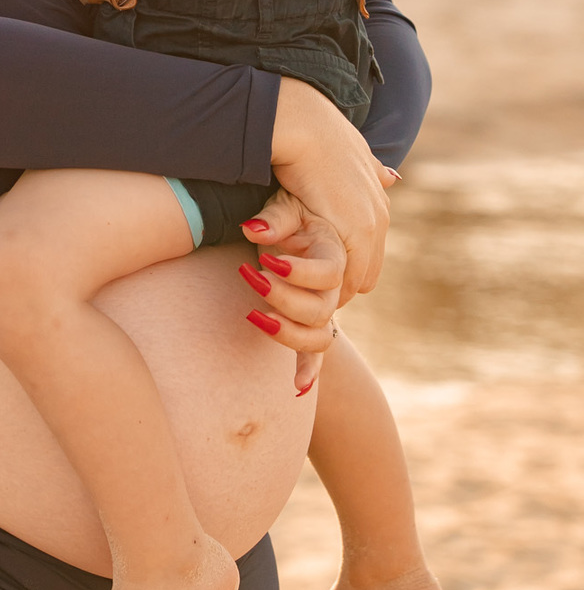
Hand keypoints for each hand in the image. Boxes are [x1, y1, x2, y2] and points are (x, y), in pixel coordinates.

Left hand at [235, 192, 344, 363]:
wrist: (313, 212)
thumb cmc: (299, 203)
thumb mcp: (287, 204)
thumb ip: (274, 219)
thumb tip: (251, 230)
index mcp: (338, 251)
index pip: (328, 273)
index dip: (299, 274)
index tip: (267, 263)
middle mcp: (338, 283)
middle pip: (321, 309)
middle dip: (284, 300)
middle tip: (252, 278)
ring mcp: (328, 305)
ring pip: (320, 335)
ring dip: (287, 333)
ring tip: (253, 315)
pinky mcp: (315, 319)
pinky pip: (317, 348)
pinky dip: (309, 368)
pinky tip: (298, 386)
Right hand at [268, 79, 396, 302]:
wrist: (306, 126)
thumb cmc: (317, 137)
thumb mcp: (353, 157)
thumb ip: (373, 171)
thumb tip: (391, 176)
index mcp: (377, 202)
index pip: (368, 254)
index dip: (343, 266)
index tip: (315, 273)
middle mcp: (380, 216)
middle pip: (366, 272)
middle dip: (339, 283)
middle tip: (306, 288)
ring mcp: (373, 224)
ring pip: (358, 279)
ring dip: (331, 289)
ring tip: (301, 291)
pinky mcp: (358, 231)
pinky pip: (348, 276)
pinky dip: (327, 286)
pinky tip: (302, 283)